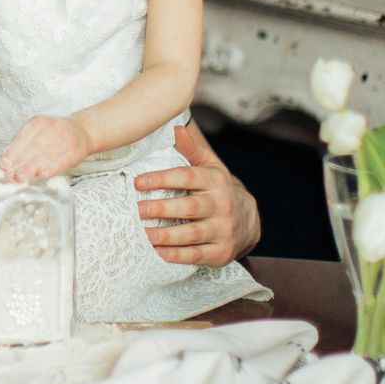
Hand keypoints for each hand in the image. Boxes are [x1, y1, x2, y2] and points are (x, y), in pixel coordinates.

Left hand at [0, 114, 91, 181]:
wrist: (81, 131)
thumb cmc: (54, 135)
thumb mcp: (37, 133)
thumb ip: (22, 145)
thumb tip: (6, 163)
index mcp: (39, 121)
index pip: (23, 137)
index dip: (12, 152)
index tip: (3, 164)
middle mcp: (52, 128)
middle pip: (33, 147)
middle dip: (20, 162)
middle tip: (10, 175)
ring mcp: (66, 139)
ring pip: (46, 154)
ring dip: (32, 167)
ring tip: (21, 177)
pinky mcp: (76, 151)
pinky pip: (62, 160)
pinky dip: (51, 167)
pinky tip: (42, 173)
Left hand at [133, 121, 261, 265]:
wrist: (247, 220)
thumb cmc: (217, 190)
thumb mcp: (209, 167)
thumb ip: (191, 150)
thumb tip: (175, 128)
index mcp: (216, 181)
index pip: (188, 177)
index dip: (162, 179)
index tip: (138, 182)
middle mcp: (222, 205)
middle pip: (189, 207)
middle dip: (161, 208)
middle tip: (136, 210)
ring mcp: (224, 230)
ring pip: (192, 234)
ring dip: (165, 235)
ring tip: (142, 234)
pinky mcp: (222, 252)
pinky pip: (197, 255)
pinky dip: (177, 256)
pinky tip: (158, 252)